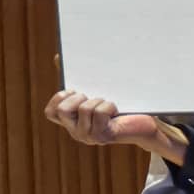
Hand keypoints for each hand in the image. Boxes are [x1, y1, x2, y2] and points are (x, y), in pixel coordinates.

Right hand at [44, 90, 187, 164]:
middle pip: (62, 110)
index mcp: (72, 122)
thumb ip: (77, 77)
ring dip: (99, 101)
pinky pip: (100, 113)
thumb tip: (58, 57)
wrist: (143, 122)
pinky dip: (109, 106)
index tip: (76, 91)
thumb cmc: (119, 104)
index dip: (59, 97)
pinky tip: (116, 111)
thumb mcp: (95, 90)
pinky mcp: (103, 137)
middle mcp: (77, 132)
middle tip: (94, 99)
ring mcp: (89, 137)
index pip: (50, 112)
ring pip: (84, 109)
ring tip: (109, 106)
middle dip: (78, 97)